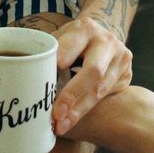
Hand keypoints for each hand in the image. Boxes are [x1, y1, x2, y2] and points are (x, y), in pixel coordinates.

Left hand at [51, 15, 132, 134]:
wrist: (102, 35)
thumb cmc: (73, 39)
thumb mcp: (62, 36)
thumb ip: (49, 50)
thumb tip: (26, 70)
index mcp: (86, 28)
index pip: (72, 46)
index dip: (62, 61)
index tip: (49, 77)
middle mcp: (107, 41)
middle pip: (92, 71)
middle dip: (73, 94)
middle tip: (56, 113)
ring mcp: (120, 58)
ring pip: (100, 89)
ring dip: (79, 110)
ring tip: (62, 124)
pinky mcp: (127, 74)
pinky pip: (107, 95)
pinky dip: (88, 109)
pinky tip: (73, 119)